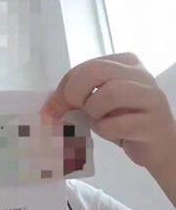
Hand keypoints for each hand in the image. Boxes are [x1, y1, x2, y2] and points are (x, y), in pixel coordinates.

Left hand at [40, 52, 175, 172]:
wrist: (159, 147)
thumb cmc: (125, 122)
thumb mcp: (99, 104)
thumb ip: (78, 97)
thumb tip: (50, 107)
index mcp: (125, 63)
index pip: (85, 66)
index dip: (64, 87)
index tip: (54, 108)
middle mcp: (140, 74)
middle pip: (95, 71)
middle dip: (75, 94)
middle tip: (74, 111)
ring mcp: (150, 96)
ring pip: (109, 93)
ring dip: (94, 112)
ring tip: (99, 121)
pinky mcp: (153, 122)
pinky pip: (116, 124)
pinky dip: (106, 131)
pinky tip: (114, 134)